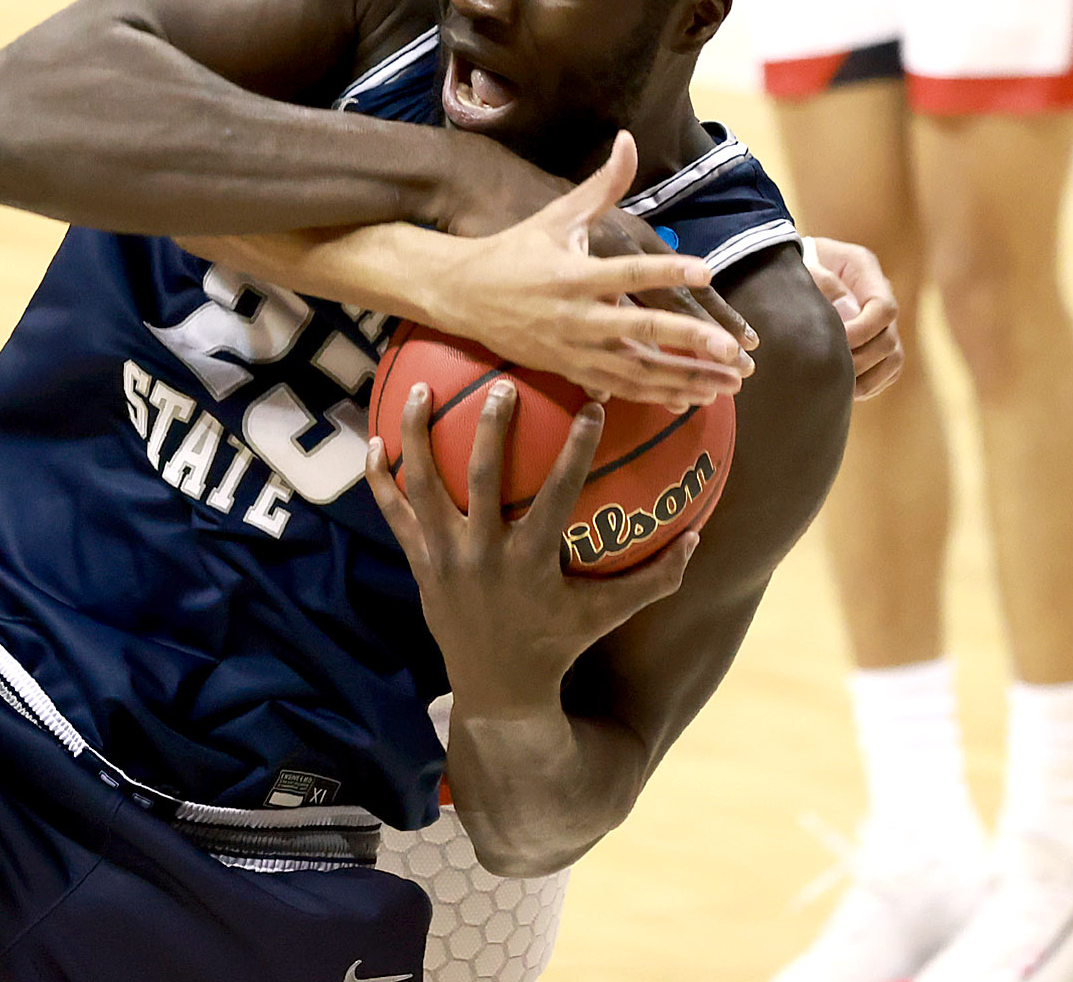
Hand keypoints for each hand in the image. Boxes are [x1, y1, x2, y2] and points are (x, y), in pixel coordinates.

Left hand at [368, 377, 703, 715]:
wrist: (498, 690)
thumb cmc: (558, 645)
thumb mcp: (608, 615)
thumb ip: (655, 578)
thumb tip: (699, 537)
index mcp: (532, 561)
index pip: (557, 493)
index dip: (576, 449)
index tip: (591, 406)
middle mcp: (484, 554)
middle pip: (483, 477)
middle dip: (492, 426)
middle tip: (502, 382)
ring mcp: (446, 558)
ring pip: (425, 486)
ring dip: (418, 435)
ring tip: (421, 389)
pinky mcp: (420, 563)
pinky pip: (394, 514)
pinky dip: (381, 479)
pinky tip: (373, 443)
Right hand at [424, 134, 752, 409]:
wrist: (464, 294)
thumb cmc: (517, 250)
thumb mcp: (559, 214)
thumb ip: (602, 184)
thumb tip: (628, 140)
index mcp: (575, 274)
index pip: (629, 272)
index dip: (668, 271)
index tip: (707, 270)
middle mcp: (575, 315)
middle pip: (640, 331)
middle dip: (689, 343)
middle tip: (733, 352)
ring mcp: (573, 348)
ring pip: (637, 371)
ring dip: (684, 380)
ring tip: (728, 385)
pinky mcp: (570, 370)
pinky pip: (620, 388)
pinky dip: (656, 396)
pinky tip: (691, 398)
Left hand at [804, 235, 904, 398]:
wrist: (783, 268)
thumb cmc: (791, 265)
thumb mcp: (802, 265)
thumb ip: (823, 283)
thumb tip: (848, 313)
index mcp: (864, 268)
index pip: (884, 308)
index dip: (864, 330)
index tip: (837, 341)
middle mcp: (878, 294)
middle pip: (890, 338)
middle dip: (862, 358)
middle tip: (830, 369)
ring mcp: (880, 321)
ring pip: (893, 359)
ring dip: (867, 377)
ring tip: (837, 384)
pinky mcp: (876, 344)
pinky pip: (886, 372)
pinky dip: (868, 385)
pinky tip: (842, 388)